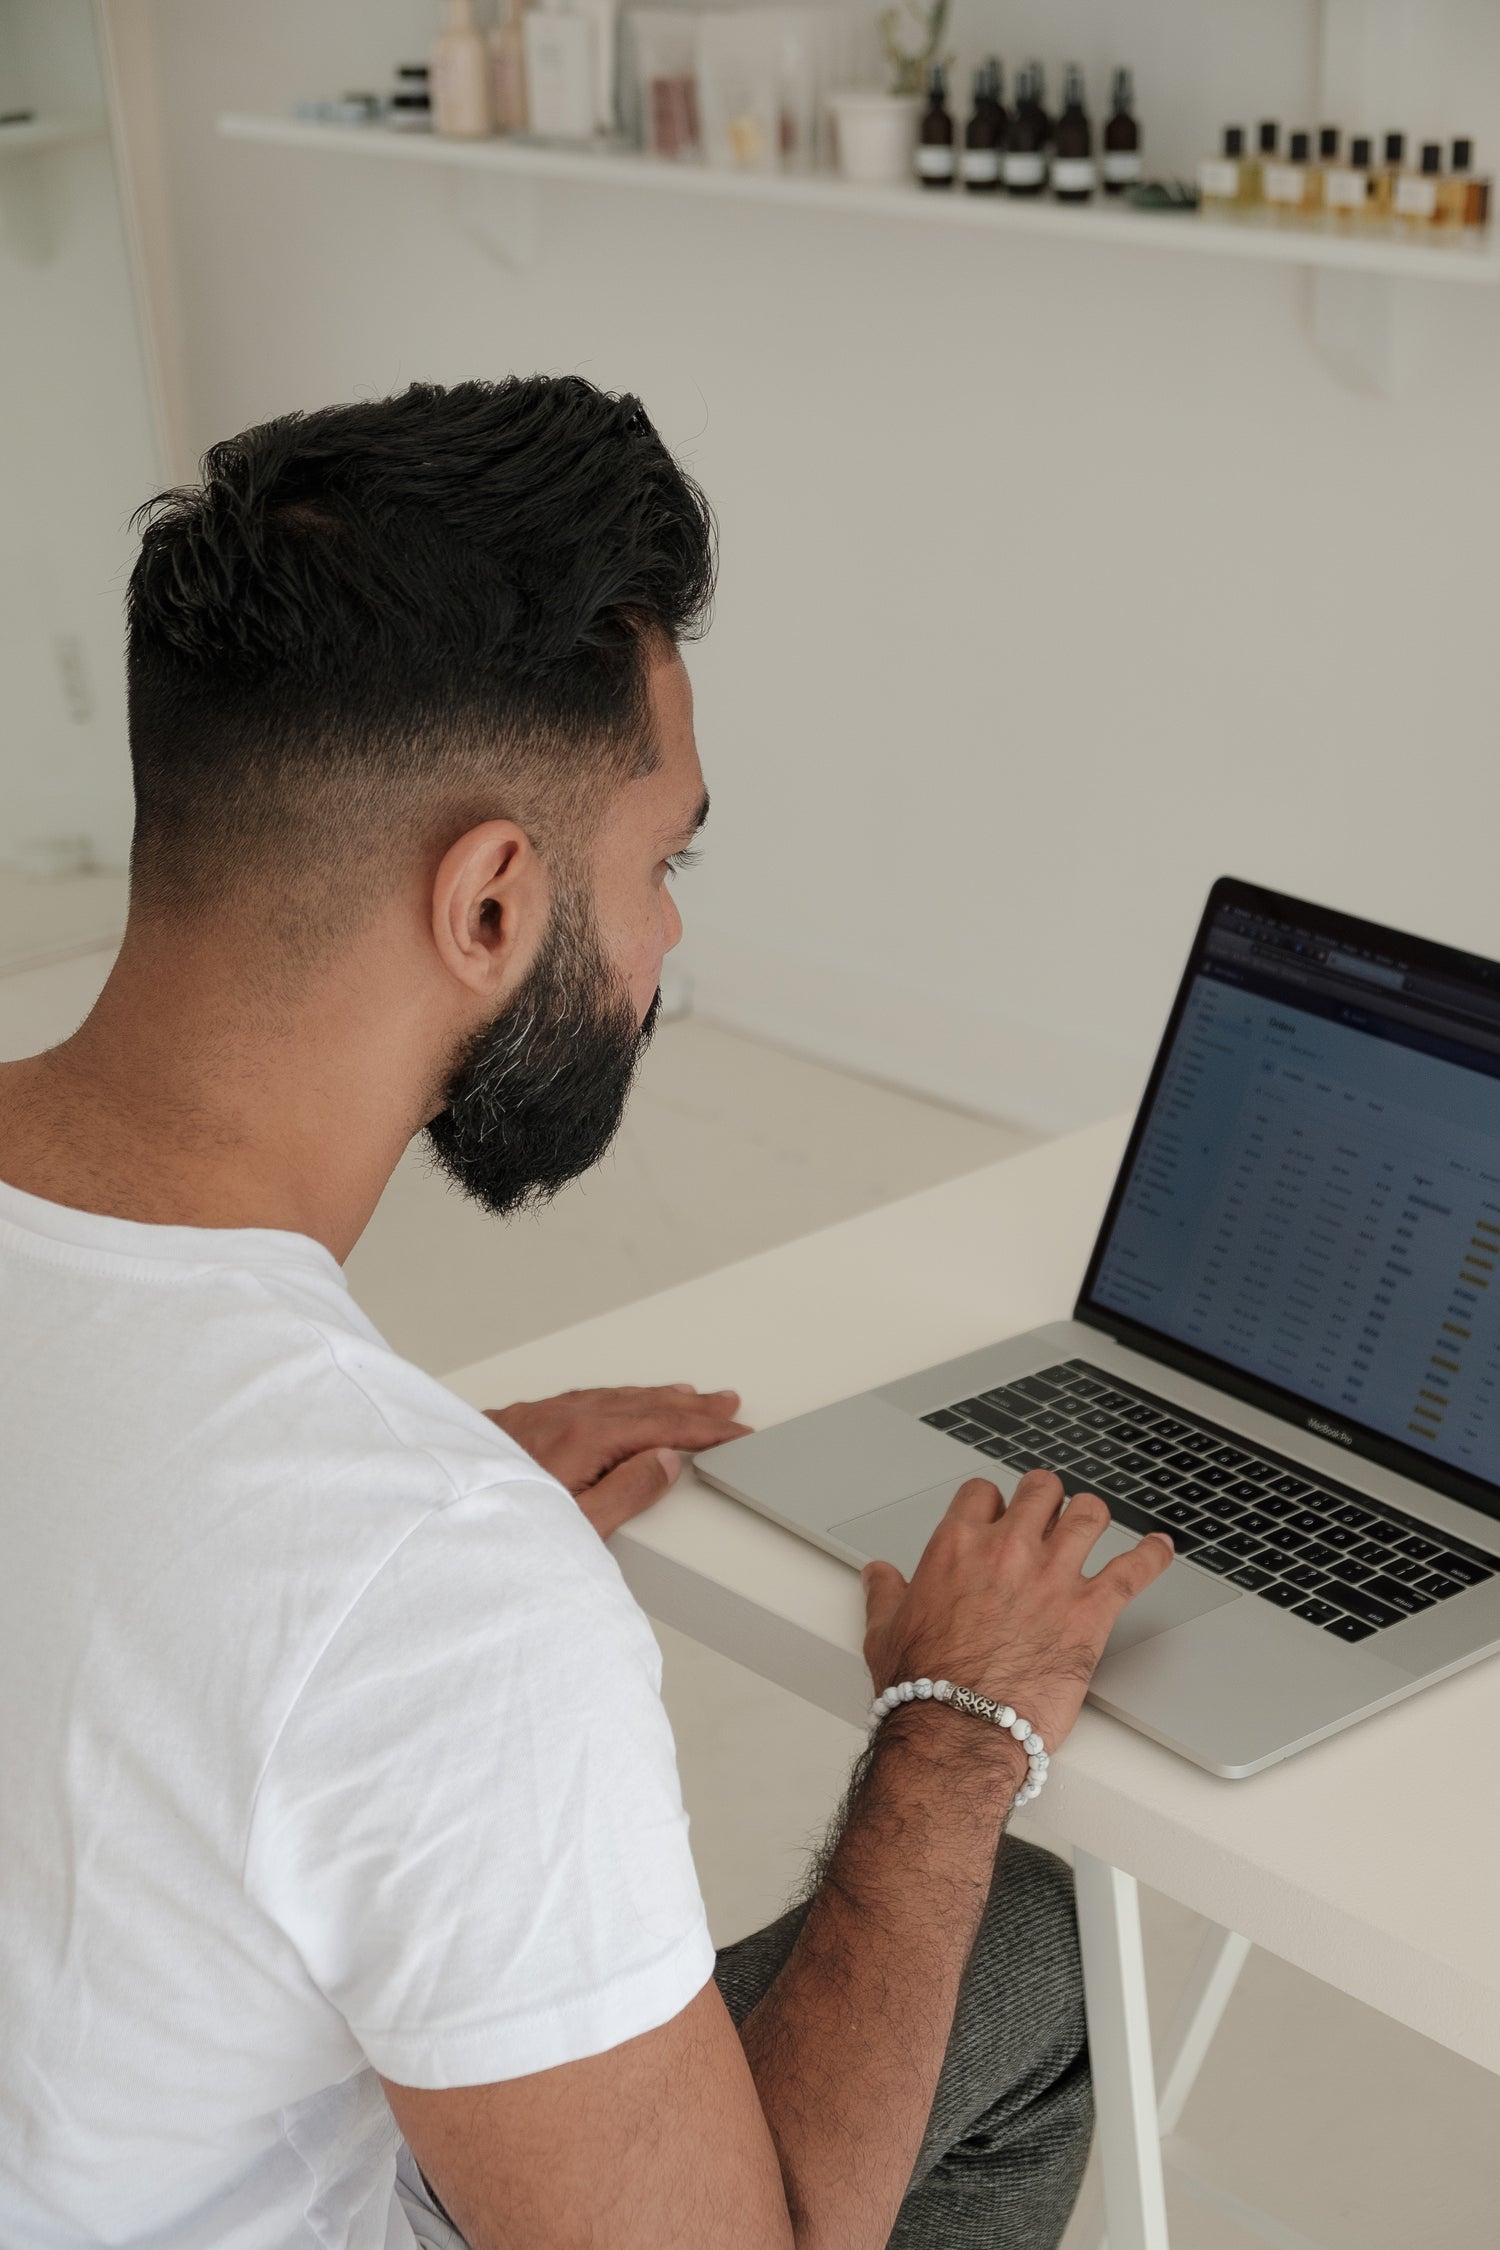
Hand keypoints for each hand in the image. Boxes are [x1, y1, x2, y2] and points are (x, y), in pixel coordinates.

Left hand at [485, 1383, 750, 1540]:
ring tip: (684, 1397)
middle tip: (726, 1405)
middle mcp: (563, 1416)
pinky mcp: (520, 1420)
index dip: (706, 1430)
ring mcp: (540, 1415)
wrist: (428, 1512)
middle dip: (689, 1405)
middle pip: (642, 1405)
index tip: (736, 1431)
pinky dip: (616, 1398)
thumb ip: (627, 1492)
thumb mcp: (577, 1525)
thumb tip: (666, 1460)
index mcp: (585, 1438)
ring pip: (612, 1397)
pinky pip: (584, 1398)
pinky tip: (616, 1402)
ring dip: (654, 1397)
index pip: (663, 1427)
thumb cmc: (497, 1526)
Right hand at [861, 1470, 1173, 1754]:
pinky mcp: (1091, 1611)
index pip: (982, 1493)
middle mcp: (1008, 1550)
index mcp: (957, 1547)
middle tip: (1050, 1511)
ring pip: (1089, 1514)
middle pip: (1041, 1490)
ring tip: (1095, 1522)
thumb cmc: (923, 1688)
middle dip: (1046, 1498)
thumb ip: (885, 1594)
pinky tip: (1160, 1549)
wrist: (958, 1730)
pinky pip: (1135, 1568)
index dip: (993, 1502)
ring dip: (1092, 1515)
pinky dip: (1153, 1555)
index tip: (998, 1514)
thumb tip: (878, 1575)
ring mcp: (1053, 1577)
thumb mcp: (886, 1631)